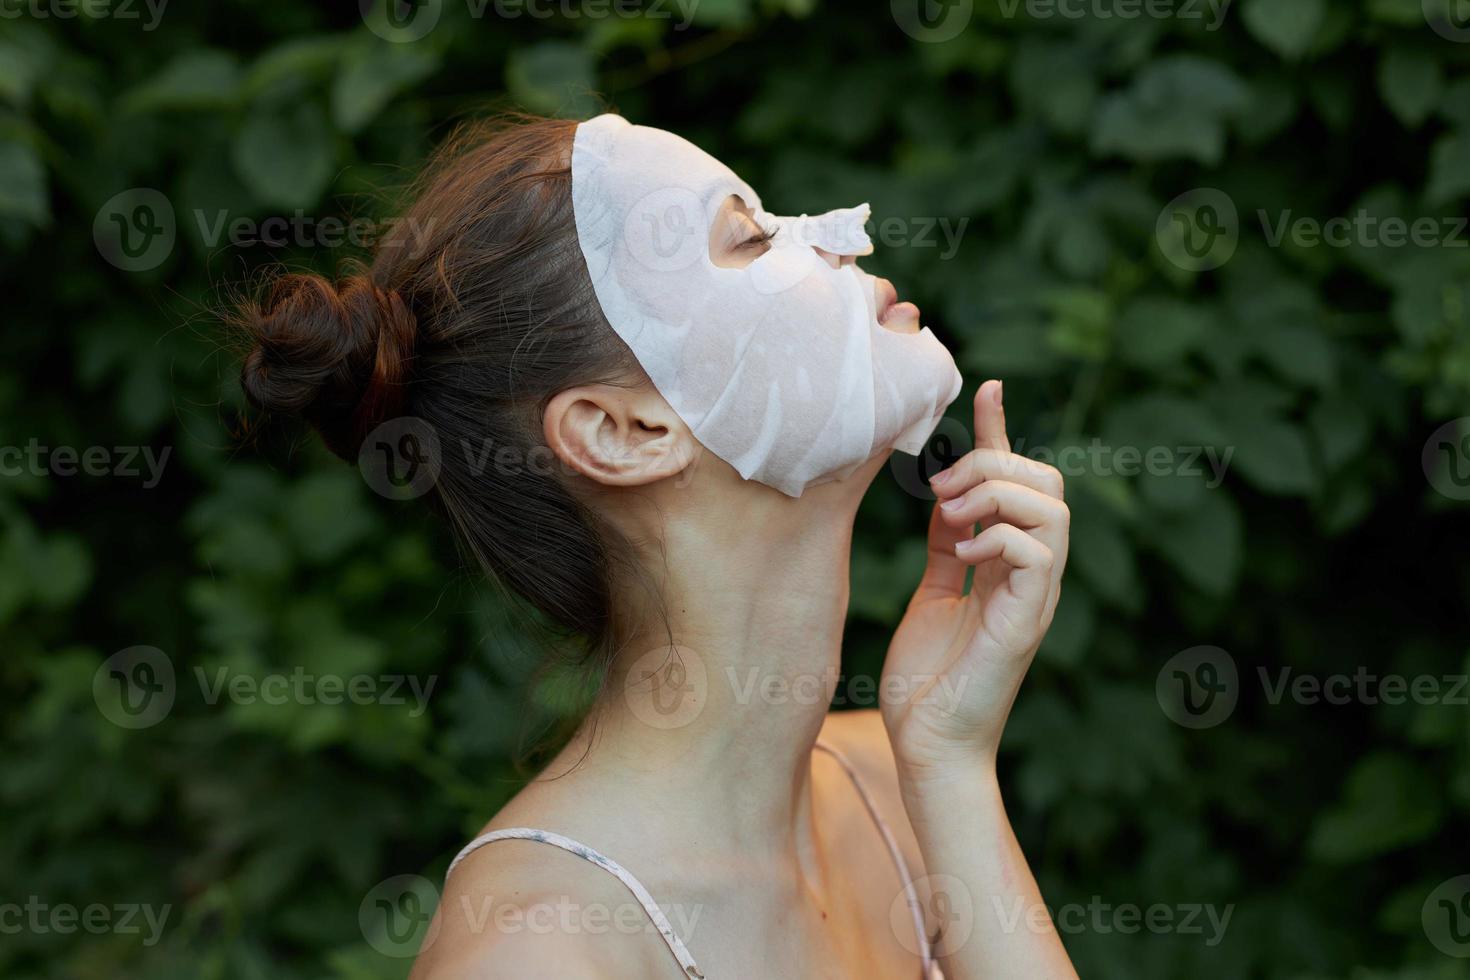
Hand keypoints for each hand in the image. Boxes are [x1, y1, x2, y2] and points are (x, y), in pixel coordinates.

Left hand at [881, 379, 1069, 780]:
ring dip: (998, 492)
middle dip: (994, 462)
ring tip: (951, 513)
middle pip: (1048, 481)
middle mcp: (1032, 573)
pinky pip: (1039, 552)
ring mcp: (1035, 596)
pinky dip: (999, 535)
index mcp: (1008, 562)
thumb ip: (945, 543)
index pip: (1019, 479)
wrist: (928, 743)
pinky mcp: (1028, 621)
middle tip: (940, 489)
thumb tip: (945, 491)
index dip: (1002, 429)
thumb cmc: (927, 678)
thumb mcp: (931, 590)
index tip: (984, 387)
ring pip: (1053, 506)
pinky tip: (963, 550)